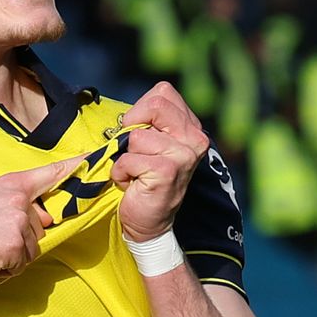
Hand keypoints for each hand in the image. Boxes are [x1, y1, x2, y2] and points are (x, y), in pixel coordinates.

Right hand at [0, 154, 81, 280]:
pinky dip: (7, 268)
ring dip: (14, 254)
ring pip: (33, 246)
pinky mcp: (16, 245)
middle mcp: (19, 199)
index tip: (95, 157)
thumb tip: (41, 218)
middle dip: (23, 237)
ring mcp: (18, 222)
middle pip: (42, 224)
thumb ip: (14, 203)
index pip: (51, 173)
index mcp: (11, 184)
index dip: (75, 166)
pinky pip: (23, 264)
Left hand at [113, 82, 207, 242]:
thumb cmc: (142, 179)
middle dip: (132, 127)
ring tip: (137, 173)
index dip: (140, 111)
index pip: (162, 93)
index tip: (139, 136)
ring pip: (136, 136)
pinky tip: (134, 185)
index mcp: (190, 126)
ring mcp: (184, 154)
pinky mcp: (168, 170)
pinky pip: (128, 159)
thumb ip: (143, 122)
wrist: (149, 222)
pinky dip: (121, 173)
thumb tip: (123, 117)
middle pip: (154, 105)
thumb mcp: (147, 143)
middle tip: (135, 152)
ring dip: (125, 157)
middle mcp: (195, 138)